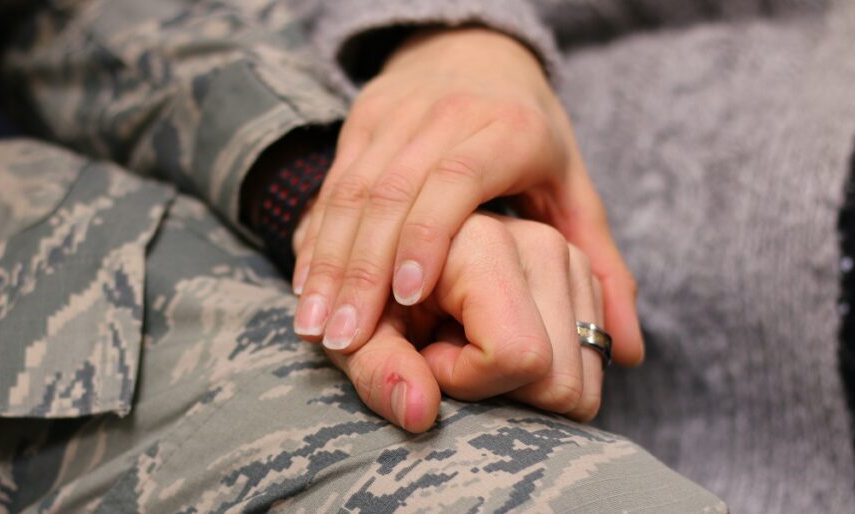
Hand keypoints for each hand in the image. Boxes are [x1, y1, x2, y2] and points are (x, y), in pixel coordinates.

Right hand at [291, 27, 641, 366]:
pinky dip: (315, 239)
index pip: (455, 179)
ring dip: (328, 262)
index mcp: (507, 130)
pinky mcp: (361, 120)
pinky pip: (331, 184)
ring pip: (351, 190)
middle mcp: (446, 115)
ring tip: (315, 328)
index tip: (408, 300)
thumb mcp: (572, 188)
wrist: (473, 54)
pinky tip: (306, 288)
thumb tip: (628, 351)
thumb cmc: (530, 135)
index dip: (429, 237)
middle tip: (344, 340)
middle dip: (362, 270)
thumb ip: (597, 265)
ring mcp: (396, 115)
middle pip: (391, 192)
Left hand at [323, 213, 606, 431]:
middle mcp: (539, 240)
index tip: (425, 352)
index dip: (463, 378)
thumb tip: (420, 412)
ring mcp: (571, 259)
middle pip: (558, 377)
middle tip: (448, 353)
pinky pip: (591, 368)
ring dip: (523, 384)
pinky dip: (546, 374)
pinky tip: (499, 342)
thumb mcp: (360, 340)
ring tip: (470, 345)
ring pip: (582, 380)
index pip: (516, 354)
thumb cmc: (372, 307)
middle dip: (500, 389)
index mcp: (482, 240)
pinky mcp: (583, 281)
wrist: (395, 272)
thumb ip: (380, 372)